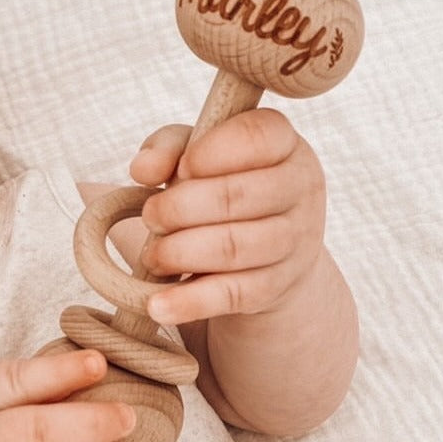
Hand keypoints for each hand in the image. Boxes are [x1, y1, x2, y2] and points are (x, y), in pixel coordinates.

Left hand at [129, 108, 325, 323]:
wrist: (268, 253)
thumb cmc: (224, 187)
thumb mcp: (197, 156)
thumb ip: (168, 148)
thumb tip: (142, 169)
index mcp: (284, 144)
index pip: (256, 136)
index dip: (211, 151)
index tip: (180, 168)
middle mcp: (300, 189)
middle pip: (237, 196)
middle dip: (179, 208)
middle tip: (149, 218)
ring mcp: (295, 241)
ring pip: (234, 247)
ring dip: (180, 252)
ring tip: (152, 256)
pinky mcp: (277, 286)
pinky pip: (232, 294)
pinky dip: (189, 302)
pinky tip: (157, 305)